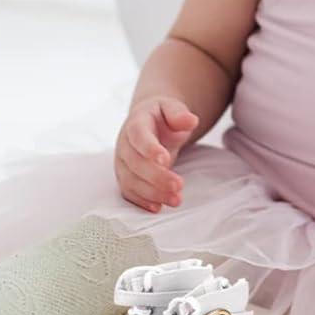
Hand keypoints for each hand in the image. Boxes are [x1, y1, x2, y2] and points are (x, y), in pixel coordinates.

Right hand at [114, 96, 198, 212]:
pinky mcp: (125, 177)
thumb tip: (191, 120)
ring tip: (176, 200)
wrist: (148, 123)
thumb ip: (179, 114)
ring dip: (152, 193)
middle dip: (156, 177)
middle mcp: (124, 144)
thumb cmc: (161, 116)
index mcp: (136, 123)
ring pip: (131, 181)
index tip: (165, 160)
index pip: (138, 136)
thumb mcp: (171, 107)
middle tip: (179, 185)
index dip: (149, 148)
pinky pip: (129, 192)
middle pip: (135, 163)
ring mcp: (123, 163)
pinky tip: (158, 207)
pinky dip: (141, 202)